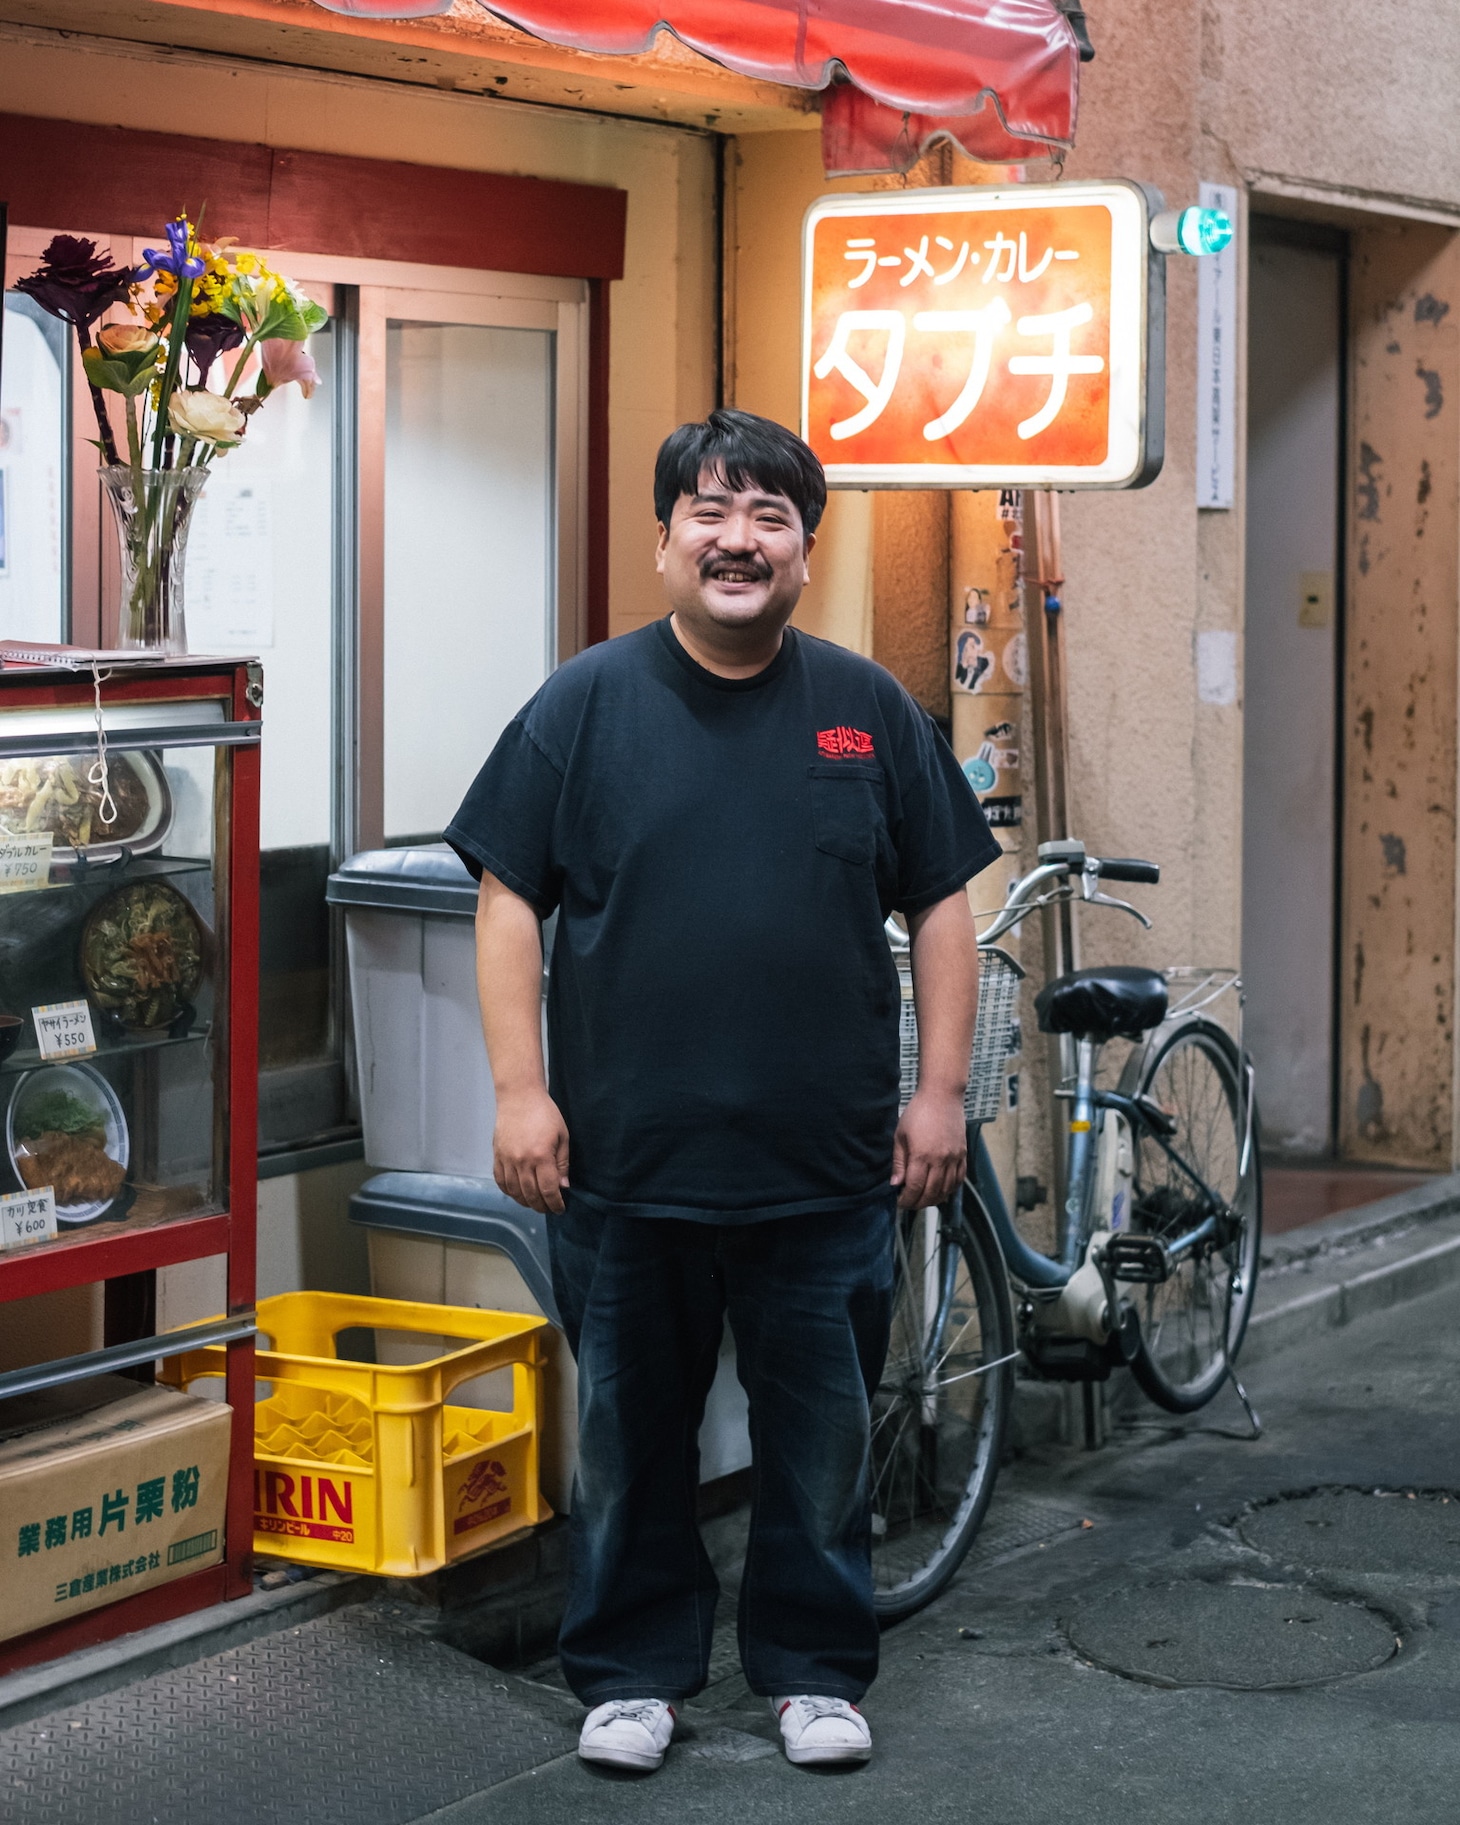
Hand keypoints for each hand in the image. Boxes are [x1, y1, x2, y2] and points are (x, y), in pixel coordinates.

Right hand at [494, 1087, 569, 1214]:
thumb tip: (563, 1186)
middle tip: (548, 1208)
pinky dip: (509, 1191)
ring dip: (525, 1202)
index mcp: (541, 1156)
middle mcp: (522, 1161)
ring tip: (534, 1203)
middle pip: (531, 1195)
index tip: (560, 1209)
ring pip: (514, 1191)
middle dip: (541, 1206)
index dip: (555, 1204)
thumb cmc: (544, 1113)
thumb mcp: (562, 1136)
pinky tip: (517, 1193)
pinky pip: (500, 1181)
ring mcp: (506, 1160)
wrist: (519, 1097)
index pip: (548, 1190)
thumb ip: (562, 1163)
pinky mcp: (497, 1156)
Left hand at [891, 1088, 966, 1210]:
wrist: (942, 1096)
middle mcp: (940, 1160)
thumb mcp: (900, 1135)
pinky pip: (959, 1179)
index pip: (915, 1187)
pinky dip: (951, 1189)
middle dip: (919, 1203)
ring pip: (947, 1189)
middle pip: (931, 1192)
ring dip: (935, 1199)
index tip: (900, 1201)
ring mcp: (954, 1158)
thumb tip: (895, 1184)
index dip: (907, 1199)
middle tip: (910, 1204)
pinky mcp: (963, 1154)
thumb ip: (899, 1162)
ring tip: (924, 1200)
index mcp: (922, 1155)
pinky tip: (941, 1191)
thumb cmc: (918, 1113)